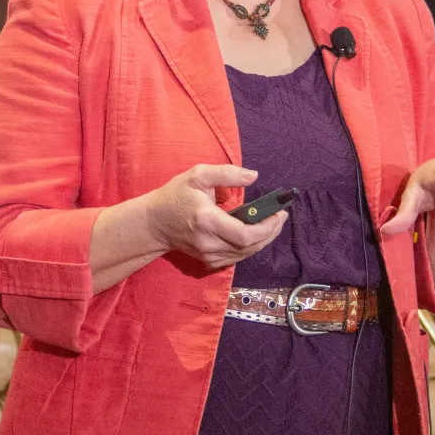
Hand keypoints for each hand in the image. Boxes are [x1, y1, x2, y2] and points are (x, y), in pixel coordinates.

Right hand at [145, 164, 287, 268]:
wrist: (154, 223)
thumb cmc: (176, 196)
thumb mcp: (198, 175)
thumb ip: (227, 173)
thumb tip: (253, 176)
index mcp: (207, 220)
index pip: (245, 234)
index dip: (267, 227)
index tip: (278, 213)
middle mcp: (209, 242)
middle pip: (250, 246)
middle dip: (271, 232)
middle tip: (280, 217)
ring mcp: (208, 255)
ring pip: (246, 254)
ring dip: (264, 240)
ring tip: (273, 223)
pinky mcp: (209, 260)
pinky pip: (237, 257)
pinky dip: (251, 247)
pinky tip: (257, 233)